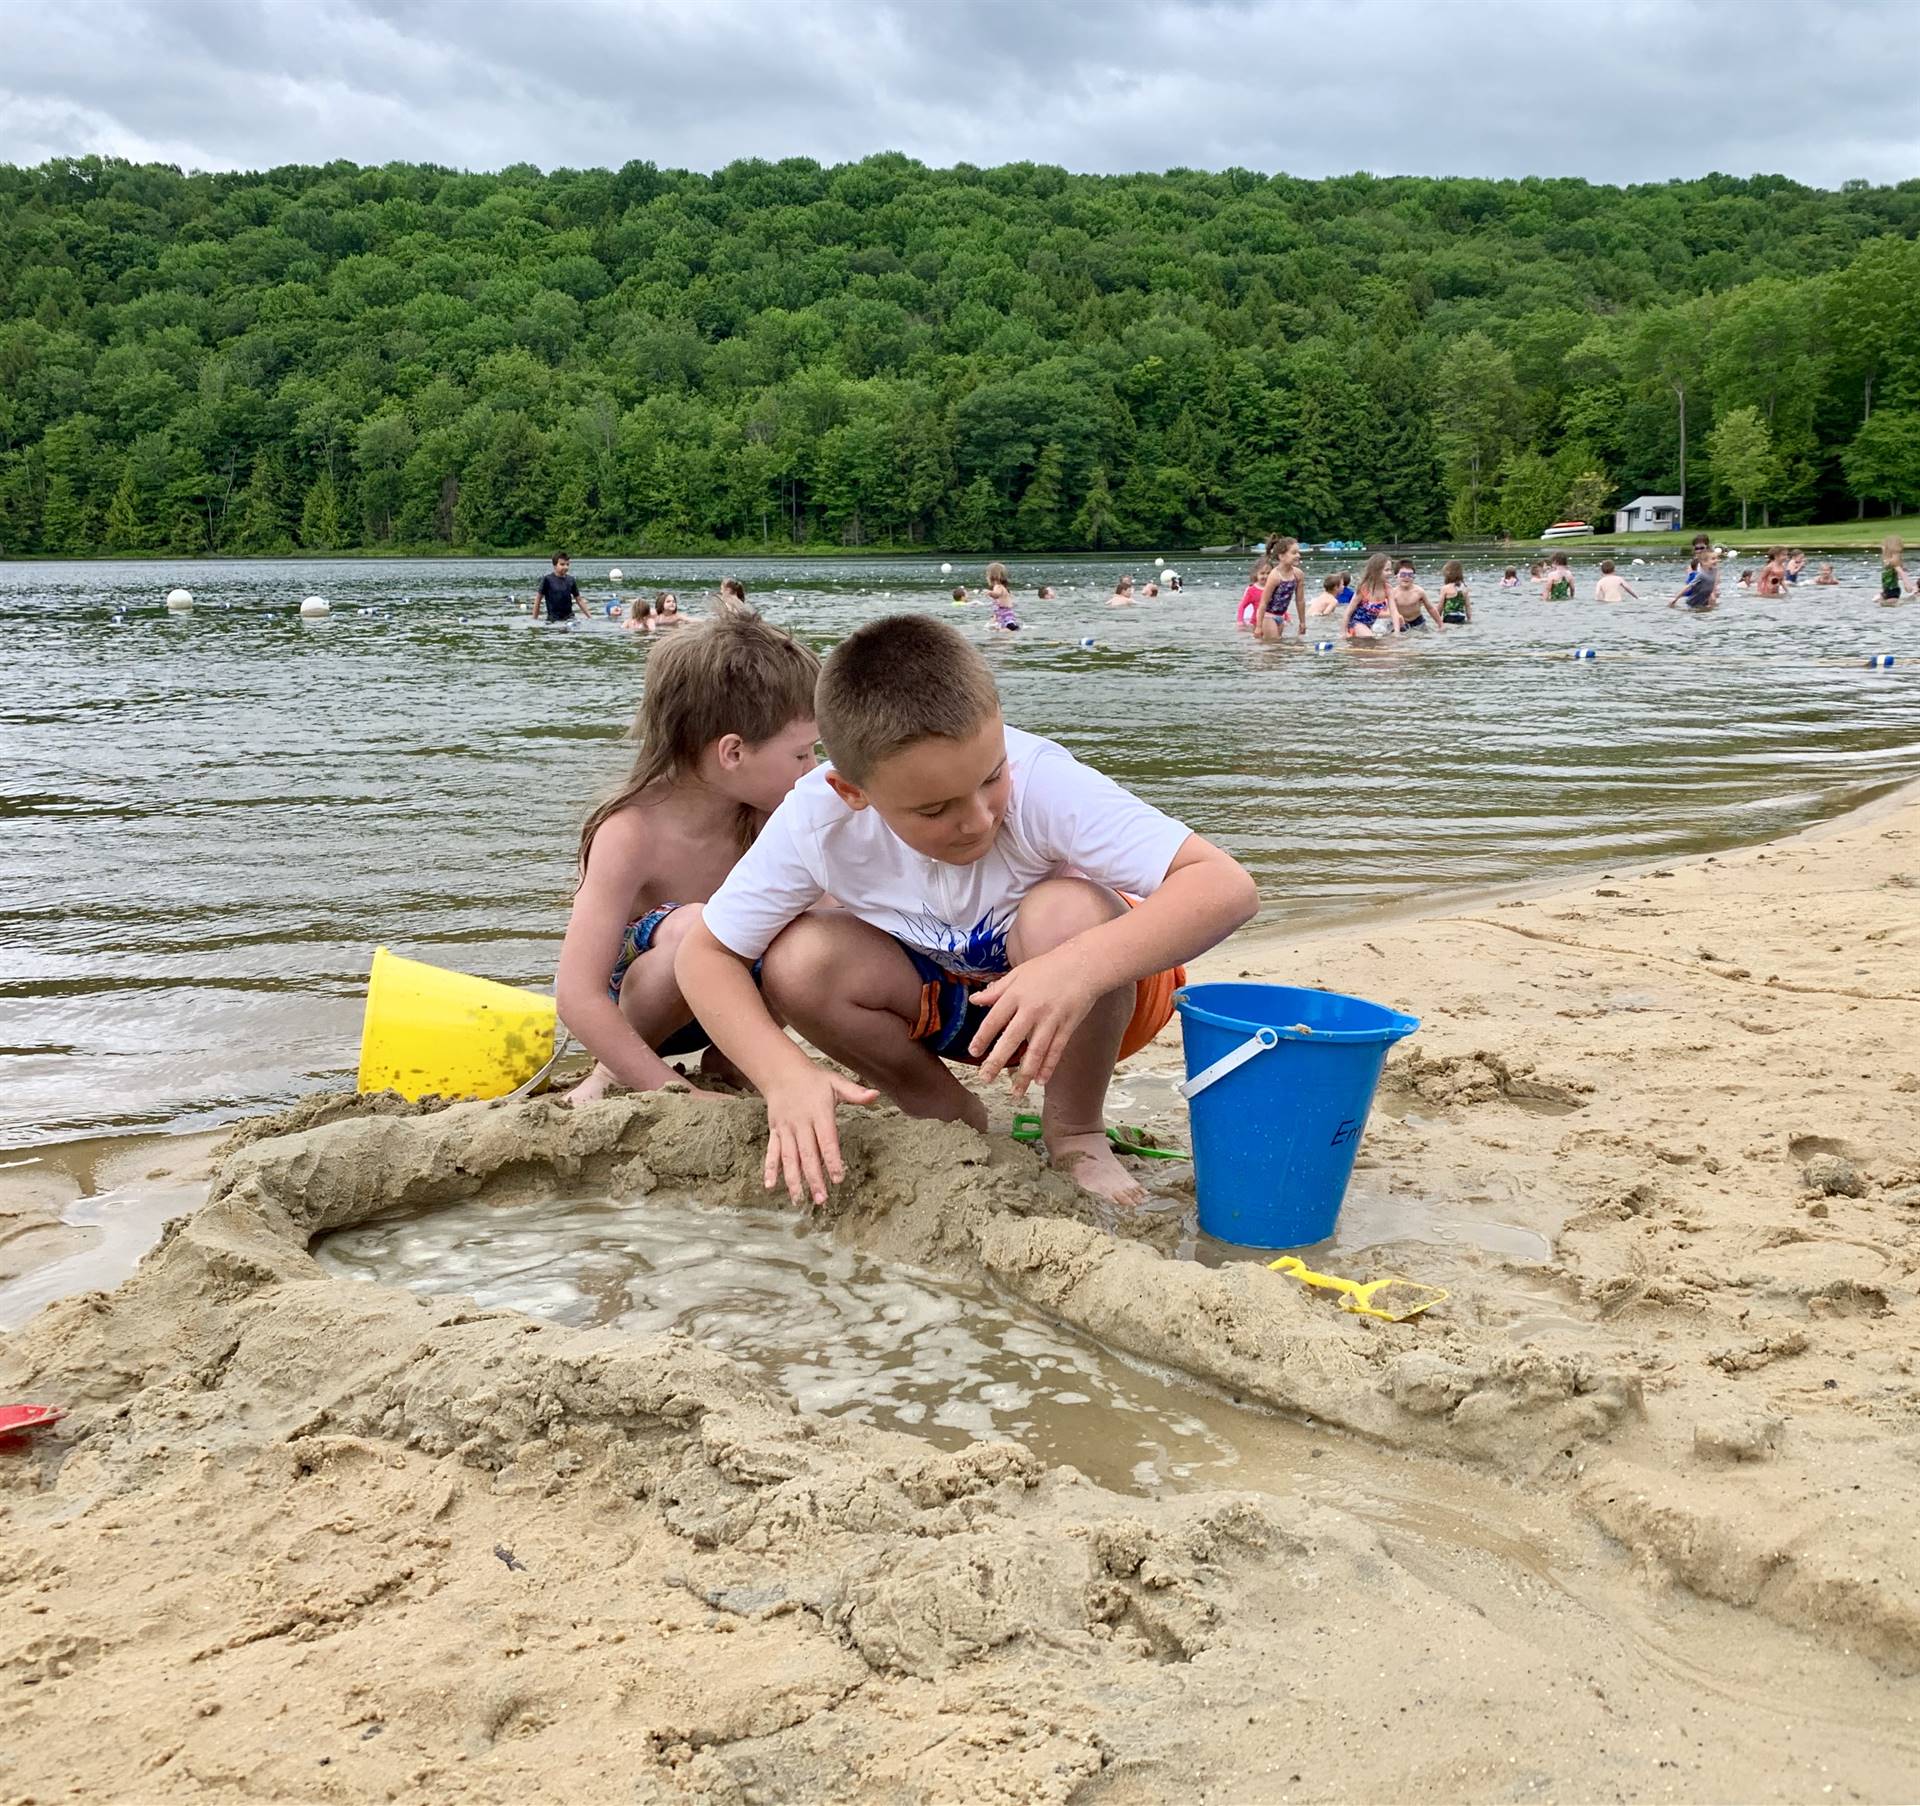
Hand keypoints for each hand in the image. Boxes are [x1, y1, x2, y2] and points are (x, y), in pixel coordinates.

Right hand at [761, 1067, 876, 1205]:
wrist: (782, 1072)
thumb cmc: (814, 1080)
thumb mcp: (836, 1082)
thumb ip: (855, 1092)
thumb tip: (876, 1095)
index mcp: (819, 1113)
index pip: (827, 1140)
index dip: (832, 1159)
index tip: (838, 1177)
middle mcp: (801, 1124)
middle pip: (807, 1154)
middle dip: (813, 1178)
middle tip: (821, 1199)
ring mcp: (786, 1129)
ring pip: (788, 1158)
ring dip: (793, 1180)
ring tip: (799, 1200)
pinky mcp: (775, 1132)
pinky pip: (772, 1152)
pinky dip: (769, 1169)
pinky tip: (770, 1186)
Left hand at [967, 947, 1100, 1094]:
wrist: (1084, 964)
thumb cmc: (1049, 967)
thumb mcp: (1018, 973)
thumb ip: (997, 990)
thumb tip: (974, 1000)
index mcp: (1016, 994)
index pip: (994, 1020)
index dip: (982, 1037)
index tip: (973, 1053)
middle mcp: (1031, 1009)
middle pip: (1011, 1039)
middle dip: (997, 1061)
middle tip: (985, 1079)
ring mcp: (1051, 1019)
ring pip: (1035, 1051)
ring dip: (1024, 1074)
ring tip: (1015, 1093)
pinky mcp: (1068, 1026)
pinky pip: (1056, 1050)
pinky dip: (1048, 1067)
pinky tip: (1040, 1082)